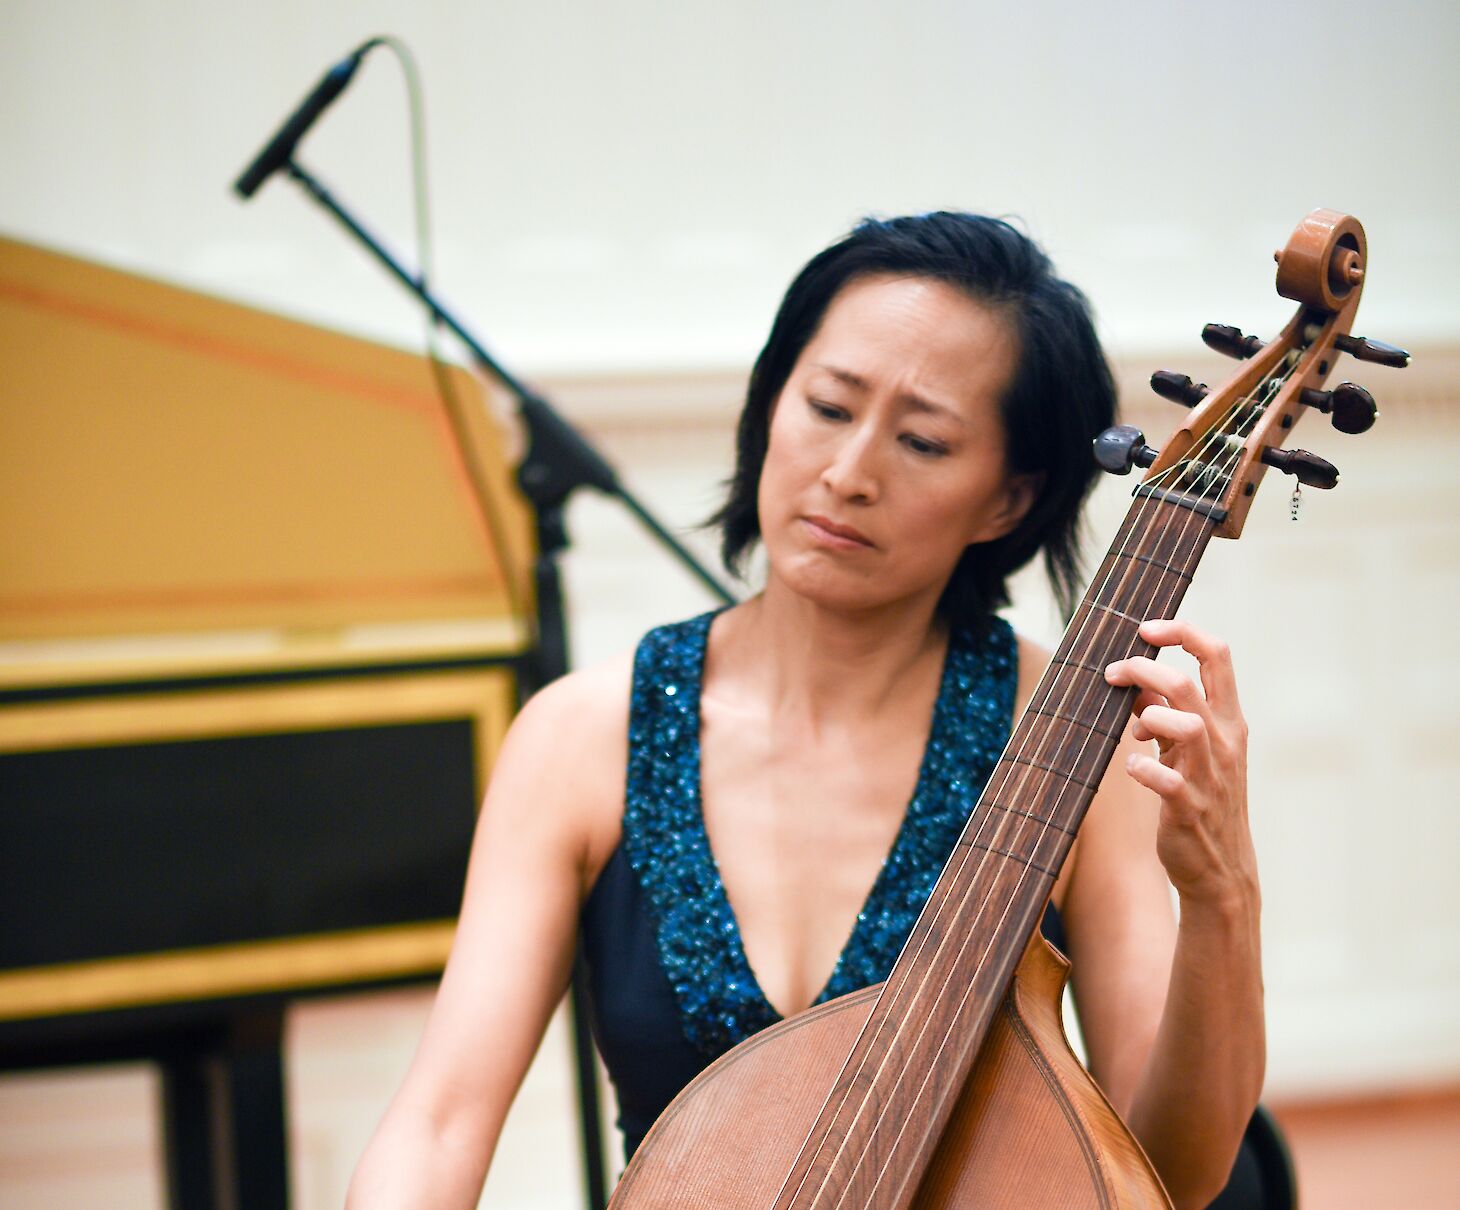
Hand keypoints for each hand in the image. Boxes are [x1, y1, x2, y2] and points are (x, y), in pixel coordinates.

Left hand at [1104, 619, 1257, 908]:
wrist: (1220, 869)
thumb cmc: (1201, 799)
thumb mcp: (1190, 751)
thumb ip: (1166, 715)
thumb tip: (1135, 685)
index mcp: (1229, 721)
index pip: (1218, 656)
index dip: (1182, 632)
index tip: (1146, 629)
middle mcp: (1225, 743)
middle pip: (1187, 685)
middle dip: (1142, 669)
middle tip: (1111, 674)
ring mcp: (1210, 777)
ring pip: (1186, 726)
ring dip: (1150, 718)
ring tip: (1135, 731)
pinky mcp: (1190, 809)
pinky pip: (1167, 780)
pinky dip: (1143, 768)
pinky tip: (1134, 767)